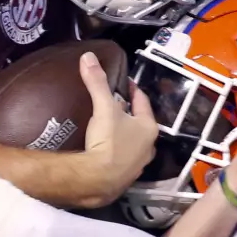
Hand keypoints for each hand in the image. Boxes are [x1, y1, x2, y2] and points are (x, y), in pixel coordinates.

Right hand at [78, 52, 157, 206]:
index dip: (133, 90)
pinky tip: (105, 150)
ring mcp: (138, 165)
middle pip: (140, 124)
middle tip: (115, 104)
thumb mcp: (103, 108)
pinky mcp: (125, 179)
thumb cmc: (108, 141)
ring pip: (133, 143)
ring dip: (124, 135)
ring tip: (110, 126)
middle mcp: (148, 147)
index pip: (143, 102)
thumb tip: (89, 57)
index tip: (124, 82)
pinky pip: (123, 159)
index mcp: (148, 127)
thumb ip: (97, 82)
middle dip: (129, 114)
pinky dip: (117, 152)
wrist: (99, 180)